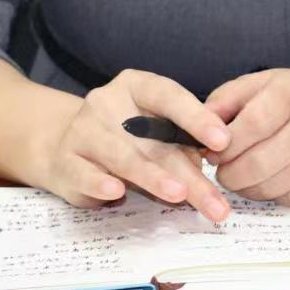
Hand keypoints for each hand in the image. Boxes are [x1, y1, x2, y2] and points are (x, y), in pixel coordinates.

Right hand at [38, 68, 232, 220]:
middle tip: (216, 203)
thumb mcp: (155, 131)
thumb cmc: (125, 137)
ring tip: (179, 195)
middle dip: (188, 173)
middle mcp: (108, 102)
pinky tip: (117, 192)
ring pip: (122, 156)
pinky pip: (84, 173)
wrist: (67, 145)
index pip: (168, 95)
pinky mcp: (66, 160)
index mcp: (136, 86)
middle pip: (153, 139)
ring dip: (152, 177)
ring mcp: (84, 130)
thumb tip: (211, 163)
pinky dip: (100, 184)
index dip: (196, 117)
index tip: (223, 141)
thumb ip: (181, 143)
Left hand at [205, 68, 289, 208]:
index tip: (211, 153)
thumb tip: (197, 128)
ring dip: (250, 188)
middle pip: (261, 162)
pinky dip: (277, 195)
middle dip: (231, 173)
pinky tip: (274, 179)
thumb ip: (226, 100)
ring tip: (244, 175)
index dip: (225, 145)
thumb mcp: (265, 82)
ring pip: (275, 186)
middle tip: (223, 172)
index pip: (253, 124)